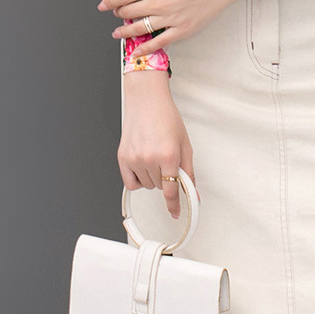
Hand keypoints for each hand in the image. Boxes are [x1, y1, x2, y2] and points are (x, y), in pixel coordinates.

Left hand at [97, 0, 257, 59]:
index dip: (110, 2)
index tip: (102, 5)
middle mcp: (158, 2)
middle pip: (129, 12)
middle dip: (118, 14)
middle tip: (116, 14)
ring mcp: (170, 18)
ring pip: (139, 28)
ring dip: (124, 31)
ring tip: (117, 33)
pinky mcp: (182, 30)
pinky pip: (159, 42)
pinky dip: (145, 48)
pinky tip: (137, 51)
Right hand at [119, 75, 195, 219]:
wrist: (146, 101)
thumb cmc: (166, 118)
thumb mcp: (185, 144)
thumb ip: (188, 171)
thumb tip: (192, 192)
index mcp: (168, 155)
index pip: (171, 191)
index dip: (174, 205)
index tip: (175, 213)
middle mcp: (149, 158)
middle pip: (159, 187)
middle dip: (166, 178)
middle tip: (166, 160)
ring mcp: (134, 159)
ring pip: (146, 186)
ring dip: (152, 178)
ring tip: (154, 156)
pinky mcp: (122, 157)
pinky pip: (130, 183)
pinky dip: (137, 180)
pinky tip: (142, 167)